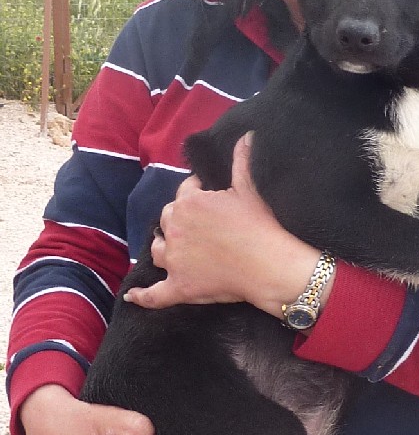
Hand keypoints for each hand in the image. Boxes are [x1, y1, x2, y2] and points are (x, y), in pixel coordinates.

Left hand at [124, 133, 333, 317]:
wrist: (270, 266)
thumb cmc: (261, 227)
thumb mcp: (250, 189)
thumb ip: (242, 161)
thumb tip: (247, 137)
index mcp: (189, 203)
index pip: (183, 194)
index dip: (196, 197)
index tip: (208, 202)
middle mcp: (176, 229)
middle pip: (167, 221)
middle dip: (178, 223)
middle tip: (199, 230)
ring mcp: (175, 260)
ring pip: (158, 250)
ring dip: (164, 248)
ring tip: (174, 251)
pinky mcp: (180, 288)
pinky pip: (155, 294)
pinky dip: (142, 296)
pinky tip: (132, 297)